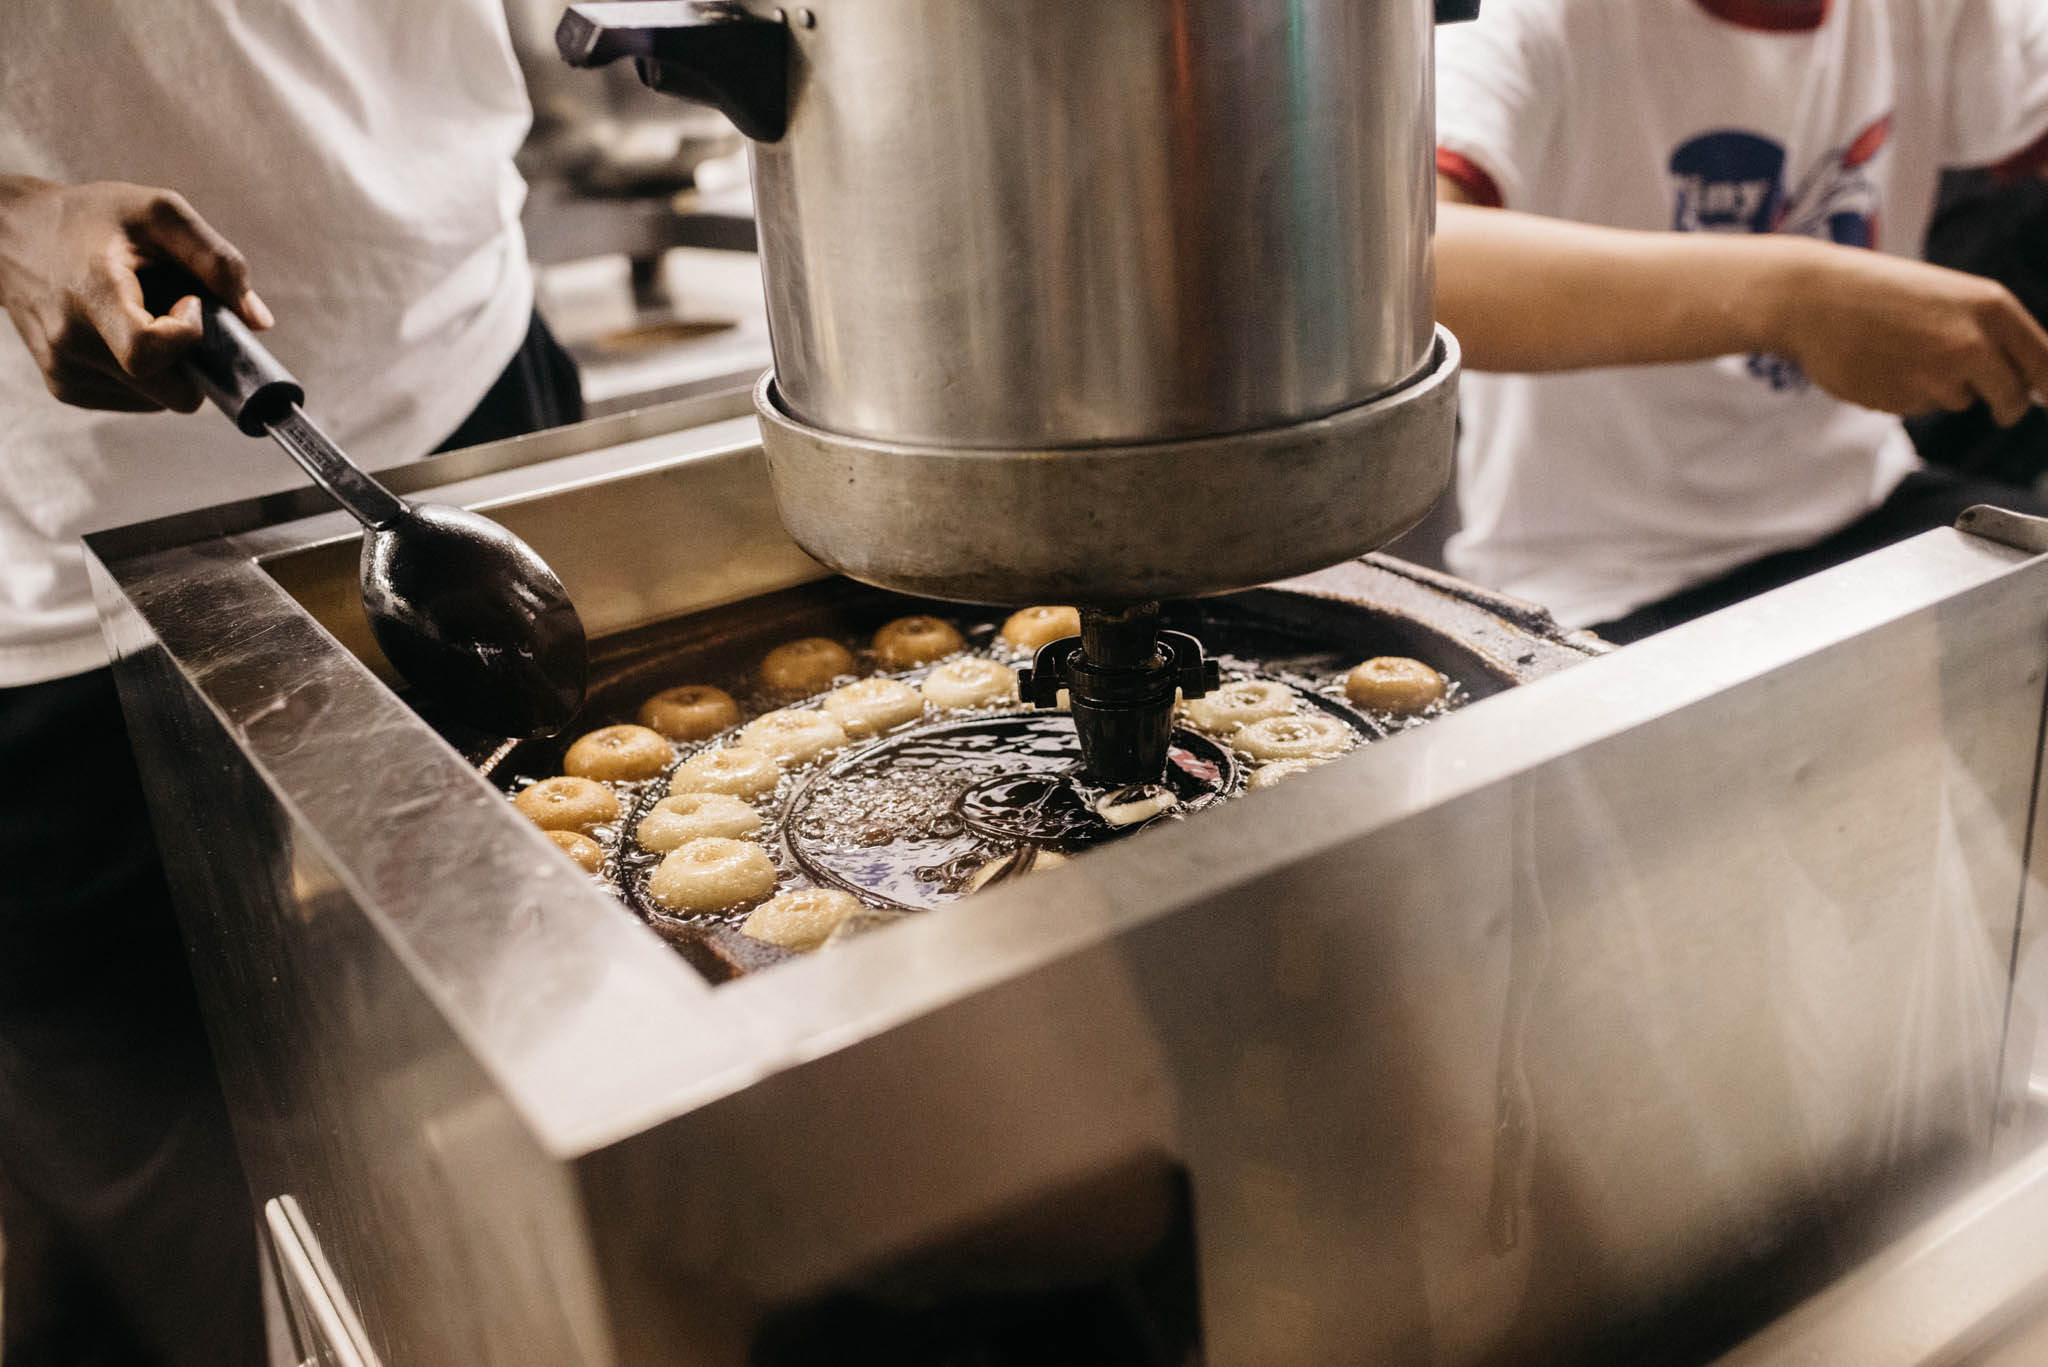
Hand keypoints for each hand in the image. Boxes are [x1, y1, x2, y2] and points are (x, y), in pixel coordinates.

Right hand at [0, 177, 271, 412]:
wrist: (12, 237)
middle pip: (172, 393)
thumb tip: (258, 322)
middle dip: (193, 360)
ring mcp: (65, 372)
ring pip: (159, 400)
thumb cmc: (92, 220)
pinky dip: (146, 373)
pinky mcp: (65, 388)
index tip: (188, 301)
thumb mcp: (158, 213)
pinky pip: (136, 399)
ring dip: (169, 365)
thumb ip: (217, 260)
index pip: (149, 352)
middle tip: (178, 312)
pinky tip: (121, 331)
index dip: (186, 335)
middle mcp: (72, 343)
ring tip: (141, 313)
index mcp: (92, 295)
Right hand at [1764, 239, 2047, 427]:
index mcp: (1990, 308)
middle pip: (2012, 396)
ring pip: (1958, 401)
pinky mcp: (1901, 400)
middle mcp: (1971, 344)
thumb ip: (1989, 331)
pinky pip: (1917, 407)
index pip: (2044, 362)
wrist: (1812, 299)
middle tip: (2002, 410)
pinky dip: (1904, 393)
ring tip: (1903, 354)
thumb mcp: (1950, 297)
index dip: (2047, 387)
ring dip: (1941, 389)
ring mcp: (1935, 375)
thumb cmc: (1881, 292)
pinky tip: (1881, 365)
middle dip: (2008, 406)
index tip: (2045, 398)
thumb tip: (2027, 378)